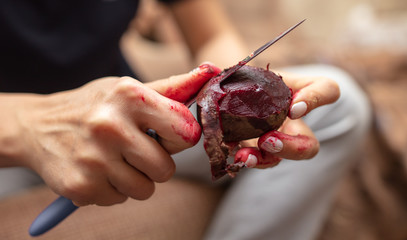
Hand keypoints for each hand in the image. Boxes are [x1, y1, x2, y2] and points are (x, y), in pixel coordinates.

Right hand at [15, 63, 219, 205]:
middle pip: (166, 168)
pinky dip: (112, 189)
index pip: (186, 131)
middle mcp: (110, 125)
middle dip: (156, 163)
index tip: (162, 133)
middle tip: (133, 148)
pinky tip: (95, 169)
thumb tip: (210, 73)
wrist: (37, 126)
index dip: (178, 137)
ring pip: (145, 189)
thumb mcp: (129, 90)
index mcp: (129, 96)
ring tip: (112, 159)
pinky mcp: (80, 186)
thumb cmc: (95, 106)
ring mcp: (93, 158)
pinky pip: (119, 199)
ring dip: (134, 179)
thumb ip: (172, 88)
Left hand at [234, 72, 339, 167]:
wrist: (232, 92)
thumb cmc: (250, 78)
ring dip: (264, 160)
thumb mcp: (253, 71)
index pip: (328, 91)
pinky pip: (258, 161)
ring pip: (280, 160)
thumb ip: (245, 69)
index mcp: (300, 94)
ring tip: (245, 155)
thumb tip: (218, 70)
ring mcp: (278, 142)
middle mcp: (294, 123)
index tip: (294, 109)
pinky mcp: (258, 151)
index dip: (316, 100)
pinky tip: (233, 151)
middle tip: (267, 140)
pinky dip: (247, 158)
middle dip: (291, 148)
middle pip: (309, 146)